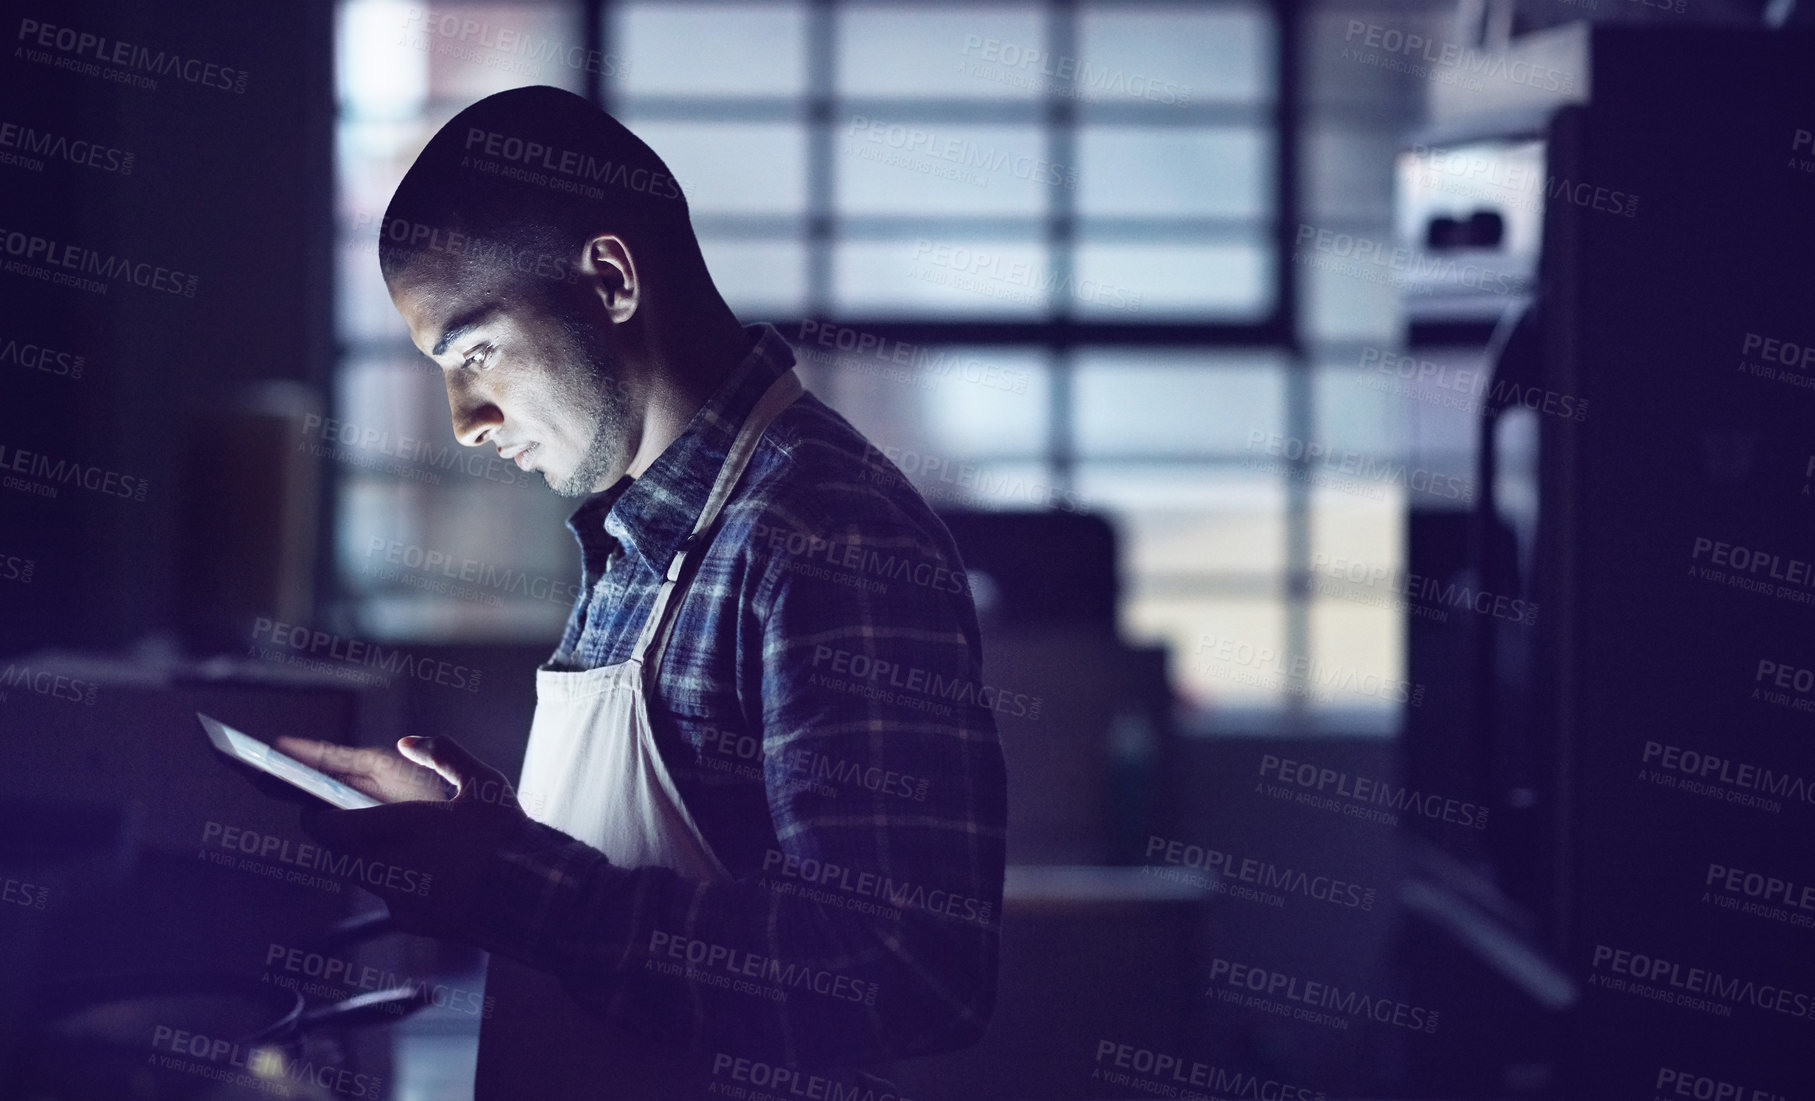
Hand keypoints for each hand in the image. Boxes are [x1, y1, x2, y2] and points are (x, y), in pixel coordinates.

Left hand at [296, 736, 532, 941]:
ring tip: (397, 845)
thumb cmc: (507, 836)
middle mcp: (389, 866)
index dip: (314, 816)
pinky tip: (429, 874)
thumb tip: (409, 740)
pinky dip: (398, 885)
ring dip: (369, 861)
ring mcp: (399, 898)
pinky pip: (390, 899)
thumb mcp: (484, 781)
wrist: (532, 896)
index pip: (329, 827)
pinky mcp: (413, 922)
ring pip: (363, 877)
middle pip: (339, 854)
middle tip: (353, 822)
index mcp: (401, 828)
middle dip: (341, 838)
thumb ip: (444, 753)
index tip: (311, 806)